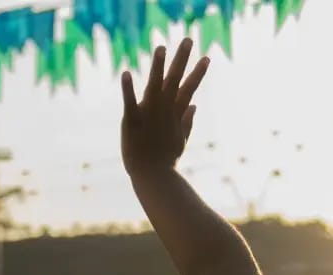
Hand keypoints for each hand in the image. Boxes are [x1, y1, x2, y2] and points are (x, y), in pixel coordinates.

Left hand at [121, 38, 209, 175]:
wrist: (152, 176)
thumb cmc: (165, 160)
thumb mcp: (180, 140)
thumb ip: (187, 121)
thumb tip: (194, 105)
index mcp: (175, 114)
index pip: (189, 89)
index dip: (198, 73)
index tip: (207, 57)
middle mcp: (163, 110)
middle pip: (174, 80)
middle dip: (181, 59)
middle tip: (188, 39)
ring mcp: (148, 115)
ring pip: (154, 85)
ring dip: (158, 67)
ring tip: (161, 48)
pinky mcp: (132, 121)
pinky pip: (129, 102)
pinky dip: (128, 88)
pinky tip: (126, 73)